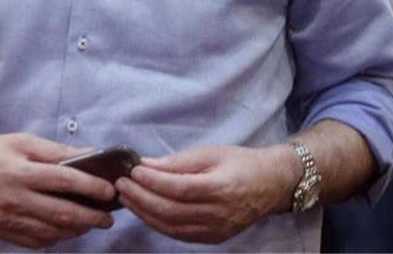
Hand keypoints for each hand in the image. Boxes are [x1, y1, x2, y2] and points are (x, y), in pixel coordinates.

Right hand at [0, 133, 116, 248]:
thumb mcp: (22, 142)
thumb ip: (55, 150)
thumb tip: (89, 153)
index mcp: (22, 172)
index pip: (64, 181)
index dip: (91, 187)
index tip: (109, 191)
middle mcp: (16, 199)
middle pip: (61, 213)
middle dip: (90, 217)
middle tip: (108, 218)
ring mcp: (8, 220)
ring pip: (51, 233)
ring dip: (76, 231)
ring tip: (91, 223)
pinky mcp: (2, 233)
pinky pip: (35, 242)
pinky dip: (55, 239)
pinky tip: (66, 231)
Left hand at [116, 144, 298, 244]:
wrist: (271, 185)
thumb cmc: (241, 162)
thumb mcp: (212, 153)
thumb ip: (179, 162)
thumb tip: (147, 164)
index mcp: (221, 188)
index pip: (179, 189)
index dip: (153, 181)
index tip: (133, 170)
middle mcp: (218, 214)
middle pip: (171, 211)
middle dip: (141, 198)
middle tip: (121, 184)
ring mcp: (215, 230)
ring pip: (171, 227)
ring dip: (144, 213)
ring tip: (126, 197)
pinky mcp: (212, 239)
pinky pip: (178, 234)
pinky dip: (158, 223)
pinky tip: (144, 211)